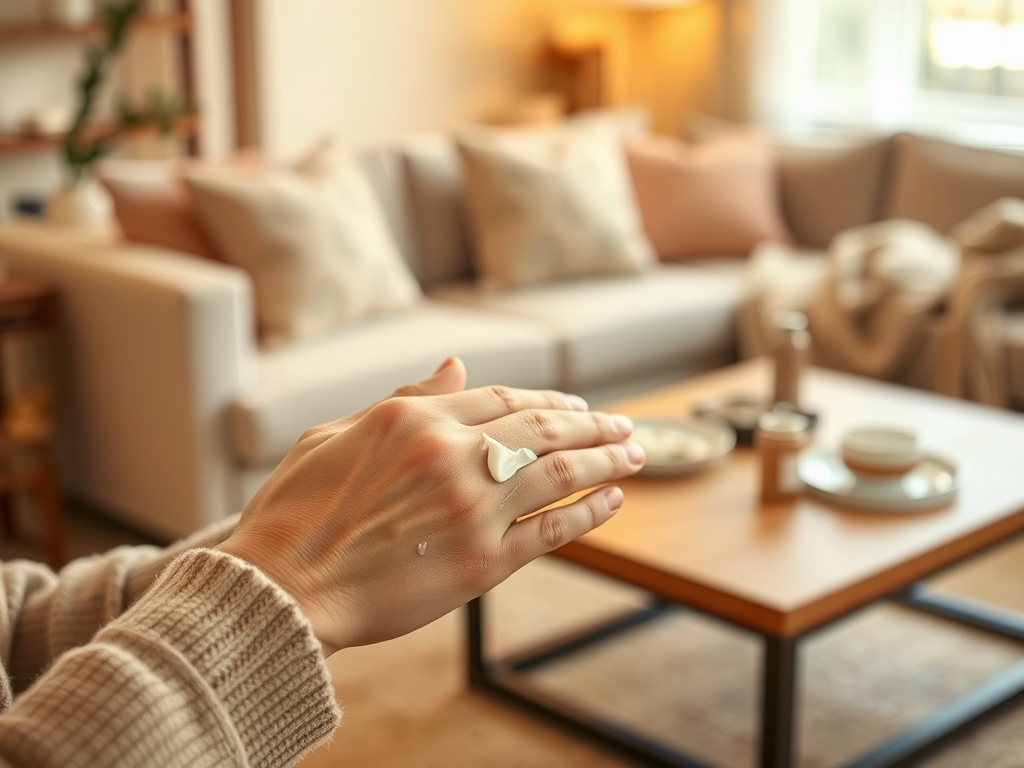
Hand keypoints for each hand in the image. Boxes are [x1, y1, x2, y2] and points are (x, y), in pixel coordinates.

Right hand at [218, 358, 644, 654]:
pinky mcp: (484, 562)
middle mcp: (451, 455)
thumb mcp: (335, 434)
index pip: (501, 398)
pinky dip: (590, 510)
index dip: (546, 399)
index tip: (573, 404)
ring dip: (606, 458)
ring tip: (635, 452)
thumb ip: (403, 400)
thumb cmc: (295, 513)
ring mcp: (473, 508)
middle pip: (543, 427)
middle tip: (623, 424)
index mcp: (412, 419)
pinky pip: (554, 529)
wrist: (282, 590)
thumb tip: (456, 366)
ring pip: (561, 472)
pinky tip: (613, 499)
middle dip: (592, 422)